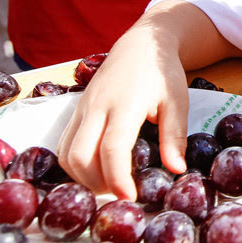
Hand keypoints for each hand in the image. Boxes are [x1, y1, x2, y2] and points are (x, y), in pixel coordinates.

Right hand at [57, 24, 189, 199]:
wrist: (139, 45)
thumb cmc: (161, 72)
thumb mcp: (177, 101)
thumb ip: (175, 136)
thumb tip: (176, 170)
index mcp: (124, 104)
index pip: (112, 148)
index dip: (117, 178)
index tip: (130, 197)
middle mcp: (96, 107)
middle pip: (79, 156)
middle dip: (96, 184)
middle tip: (120, 193)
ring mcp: (81, 109)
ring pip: (66, 154)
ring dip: (83, 177)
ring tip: (109, 184)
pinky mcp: (75, 112)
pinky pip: (64, 144)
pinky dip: (75, 164)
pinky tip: (96, 170)